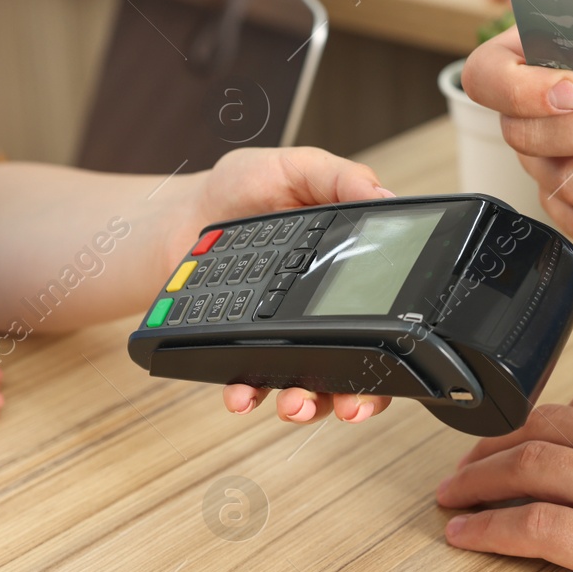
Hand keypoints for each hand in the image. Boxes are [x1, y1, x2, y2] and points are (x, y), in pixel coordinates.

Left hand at [204, 146, 399, 424]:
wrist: (177, 217)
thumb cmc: (238, 190)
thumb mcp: (296, 167)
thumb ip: (339, 178)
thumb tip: (384, 195)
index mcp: (347, 268)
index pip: (386, 314)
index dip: (395, 349)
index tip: (390, 368)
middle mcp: (322, 310)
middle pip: (357, 367)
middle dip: (356, 395)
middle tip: (349, 404)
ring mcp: (284, 336)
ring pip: (311, 386)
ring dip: (308, 404)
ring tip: (294, 404)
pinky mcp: (244, 350)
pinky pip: (255, 382)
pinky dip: (250, 394)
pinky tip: (242, 393)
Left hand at [438, 387, 572, 571]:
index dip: (543, 421)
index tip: (522, 438)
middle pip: (545, 428)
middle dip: (496, 445)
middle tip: (468, 463)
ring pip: (529, 467)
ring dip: (478, 480)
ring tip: (452, 495)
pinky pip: (533, 526)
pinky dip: (489, 526)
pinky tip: (465, 532)